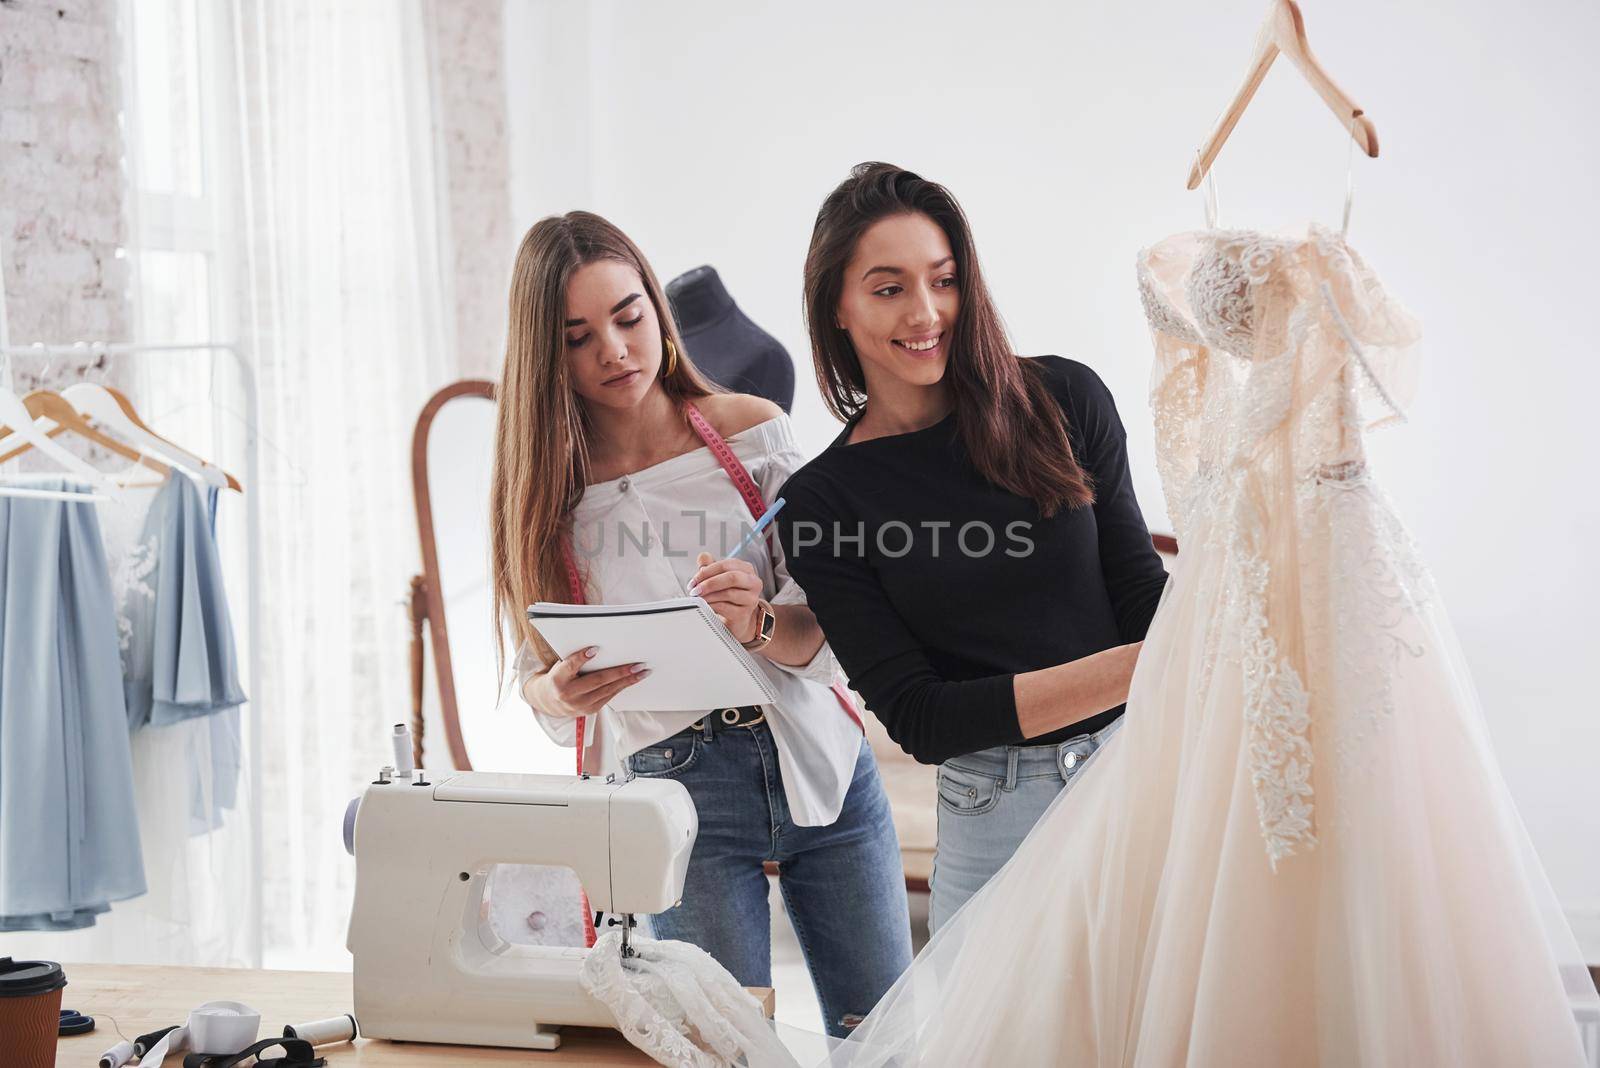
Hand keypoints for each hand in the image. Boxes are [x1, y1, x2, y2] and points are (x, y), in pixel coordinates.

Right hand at [525, 646, 648, 717]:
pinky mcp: (589, 711)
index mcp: (558, 678)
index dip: (582, 657)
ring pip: (607, 690)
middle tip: (637, 665)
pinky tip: (632, 680)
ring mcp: (580, 705)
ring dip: (627, 681)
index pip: (570, 666)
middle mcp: (568, 694)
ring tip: (642, 672)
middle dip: (620, 672)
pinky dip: (621, 687)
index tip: (595, 648)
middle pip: (597, 680)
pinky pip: (609, 696)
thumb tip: (599, 649)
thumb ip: (575, 659)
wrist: (549, 701)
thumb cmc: (558, 677)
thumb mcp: (560, 666)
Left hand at [689, 551, 762, 643]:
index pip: (726, 565)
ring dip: (708, 595)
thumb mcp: (717, 578)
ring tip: (697, 598)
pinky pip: (726, 608)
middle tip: (695, 589)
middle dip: (709, 582)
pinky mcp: (744, 614)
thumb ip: (710, 566)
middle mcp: (753, 583)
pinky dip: (712, 605)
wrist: (735, 619)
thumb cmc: (726, 597)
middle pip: (732, 577)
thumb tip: (703, 556)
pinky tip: (704, 606)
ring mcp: (751, 599)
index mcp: (747, 569)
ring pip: (728, 593)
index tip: (694, 580)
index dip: (708, 571)